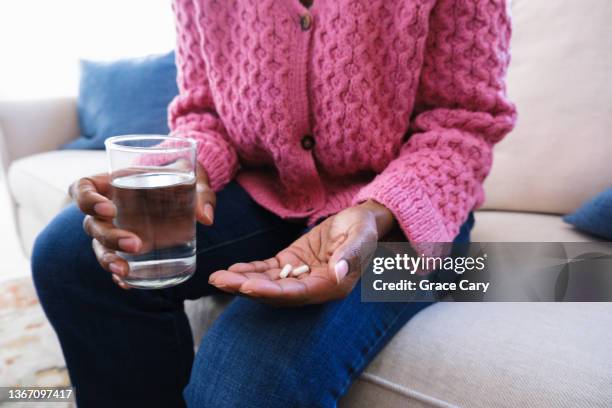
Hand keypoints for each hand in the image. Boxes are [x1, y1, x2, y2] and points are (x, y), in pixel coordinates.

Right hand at [70, 164, 213, 288]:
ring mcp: (116, 229)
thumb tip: (206, 217)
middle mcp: (108, 208)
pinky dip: (119, 274)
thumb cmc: (183, 177)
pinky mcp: (128, 248)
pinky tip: (128, 283)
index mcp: (114, 182)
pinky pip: (115, 262)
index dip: (87, 199)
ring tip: (125, 271)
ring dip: (109, 260)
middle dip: (110, 237)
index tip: (109, 209)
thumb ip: (201, 193)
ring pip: (100, 246)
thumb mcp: (193, 178)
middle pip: (92, 224)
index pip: (83, 188)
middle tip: (136, 244)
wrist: (187, 190)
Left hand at [208, 200, 395, 304]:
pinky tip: (231, 270)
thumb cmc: (365, 229)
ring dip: (242, 281)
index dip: (272, 292)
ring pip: (268, 283)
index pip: (297, 293)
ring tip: (216, 278)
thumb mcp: (362, 237)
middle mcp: (313, 286)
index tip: (249, 287)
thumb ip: (351, 255)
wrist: (363, 220)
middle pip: (276, 293)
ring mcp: (301, 275)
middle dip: (248, 288)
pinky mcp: (293, 263)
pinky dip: (250, 270)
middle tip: (221, 283)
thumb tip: (339, 273)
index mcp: (332, 285)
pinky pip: (268, 270)